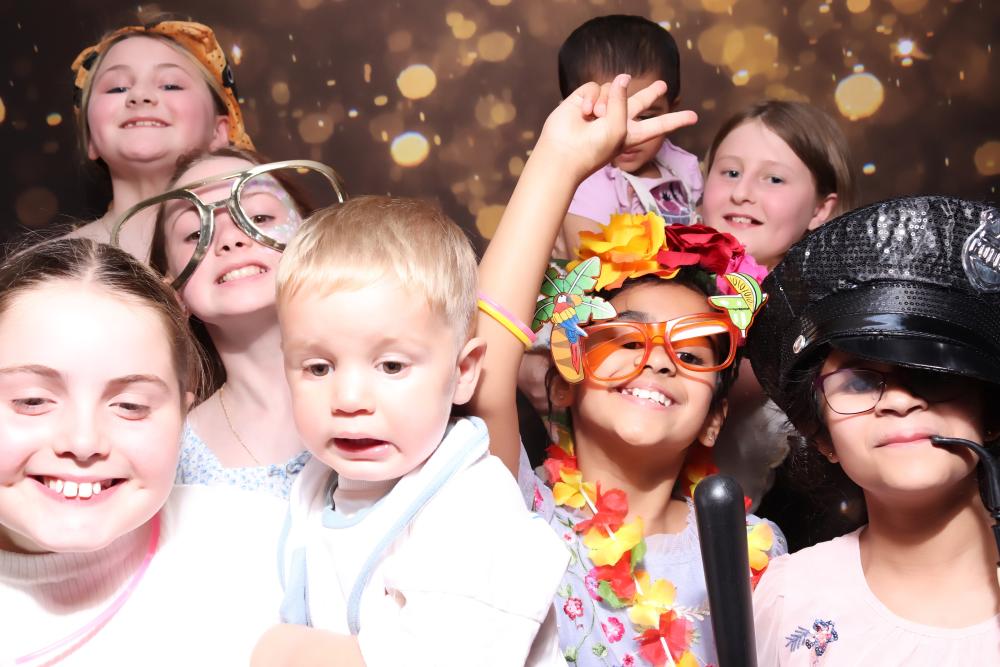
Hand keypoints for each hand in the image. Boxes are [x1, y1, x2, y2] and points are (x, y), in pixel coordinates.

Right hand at [535, 73, 697, 181]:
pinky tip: (584, 112)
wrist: (564, 152)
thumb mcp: (618, 128)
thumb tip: (621, 77)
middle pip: (639, 102)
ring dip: (607, 102)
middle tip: (663, 85)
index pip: (658, 124)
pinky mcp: (584, 99)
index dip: (676, 120)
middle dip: (650, 94)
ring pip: (614, 89)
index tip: (694, 117)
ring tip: (595, 117)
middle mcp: (618, 120)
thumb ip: (623, 101)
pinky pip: (595, 88)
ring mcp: (601, 109)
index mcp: (632, 133)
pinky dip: (591, 98)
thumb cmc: (595, 148)